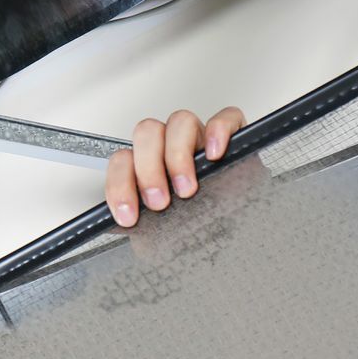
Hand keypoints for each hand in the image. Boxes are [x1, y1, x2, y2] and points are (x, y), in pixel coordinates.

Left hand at [108, 106, 244, 227]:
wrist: (238, 240)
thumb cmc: (200, 234)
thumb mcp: (163, 236)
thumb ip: (140, 226)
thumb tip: (119, 226)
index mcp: (150, 168)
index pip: (123, 160)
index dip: (120, 185)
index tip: (129, 215)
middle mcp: (173, 149)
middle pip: (148, 132)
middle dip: (148, 168)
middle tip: (159, 201)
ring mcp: (202, 140)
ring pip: (181, 121)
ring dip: (178, 155)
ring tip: (187, 188)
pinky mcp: (235, 137)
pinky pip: (227, 118)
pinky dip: (219, 132)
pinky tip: (214, 155)